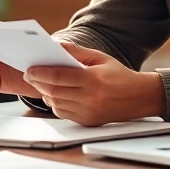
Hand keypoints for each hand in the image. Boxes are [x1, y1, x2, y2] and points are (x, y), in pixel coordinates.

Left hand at [24, 42, 166, 125]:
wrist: (140, 97)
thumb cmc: (119, 75)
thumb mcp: (100, 58)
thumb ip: (76, 52)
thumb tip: (55, 46)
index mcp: (93, 80)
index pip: (58, 77)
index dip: (40, 73)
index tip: (30, 69)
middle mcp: (90, 98)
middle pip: (54, 91)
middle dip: (38, 83)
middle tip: (30, 75)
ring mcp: (89, 112)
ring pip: (56, 104)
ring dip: (45, 93)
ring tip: (41, 84)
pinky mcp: (88, 122)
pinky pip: (63, 113)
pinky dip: (55, 103)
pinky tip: (55, 94)